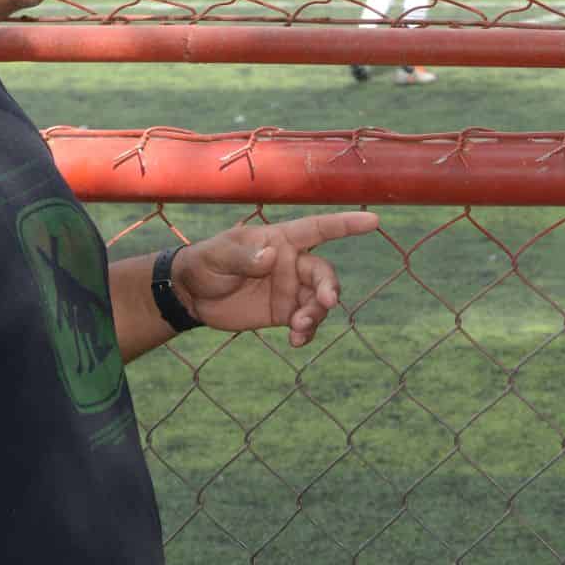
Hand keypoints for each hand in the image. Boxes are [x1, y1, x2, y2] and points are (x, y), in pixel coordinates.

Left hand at [171, 212, 378, 345]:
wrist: (191, 295)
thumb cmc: (205, 263)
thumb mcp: (218, 256)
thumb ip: (244, 256)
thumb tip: (273, 257)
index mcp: (280, 240)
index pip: (318, 229)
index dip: (346, 225)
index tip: (374, 222)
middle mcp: (292, 263)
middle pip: (323, 273)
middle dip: (329, 288)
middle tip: (326, 304)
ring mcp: (290, 289)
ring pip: (318, 301)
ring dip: (316, 314)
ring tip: (299, 328)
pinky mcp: (284, 313)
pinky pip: (306, 323)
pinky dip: (306, 333)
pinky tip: (296, 342)